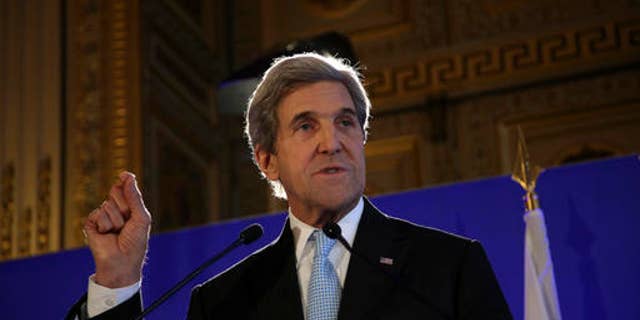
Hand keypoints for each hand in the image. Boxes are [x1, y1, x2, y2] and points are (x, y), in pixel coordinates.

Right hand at [84, 172, 151, 287]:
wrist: (122, 262)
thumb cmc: (135, 242)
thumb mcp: (141, 217)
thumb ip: (134, 197)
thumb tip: (128, 176)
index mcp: (129, 207)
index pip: (125, 186)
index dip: (126, 181)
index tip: (124, 176)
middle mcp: (115, 209)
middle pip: (115, 191)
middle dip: (123, 206)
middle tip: (127, 221)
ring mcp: (103, 216)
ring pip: (107, 204)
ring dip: (116, 220)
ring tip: (117, 232)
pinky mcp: (91, 223)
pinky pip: (97, 213)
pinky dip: (105, 224)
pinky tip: (106, 234)